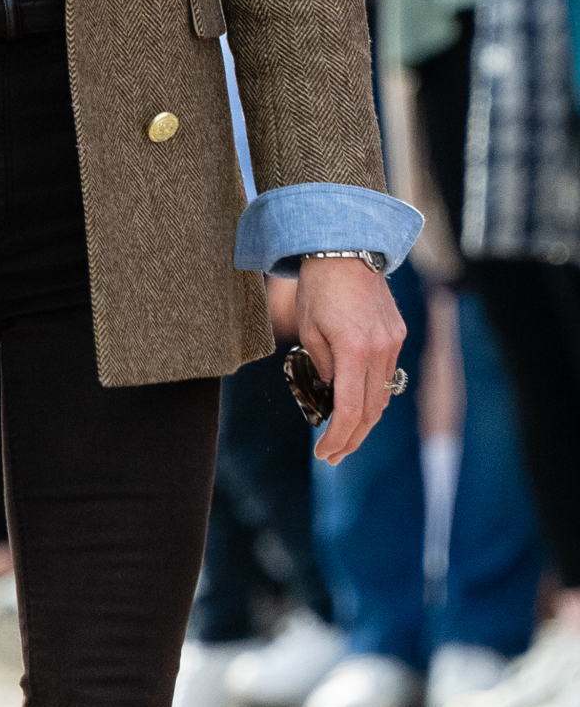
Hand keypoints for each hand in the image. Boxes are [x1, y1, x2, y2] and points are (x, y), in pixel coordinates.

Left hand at [294, 256, 406, 465]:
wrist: (347, 251)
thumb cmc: (319, 288)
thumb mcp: (309, 331)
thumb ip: (323, 367)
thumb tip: (330, 395)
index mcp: (355, 351)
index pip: (349, 410)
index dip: (338, 437)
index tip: (324, 453)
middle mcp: (381, 350)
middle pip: (371, 411)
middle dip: (351, 438)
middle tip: (333, 456)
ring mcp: (394, 343)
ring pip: (382, 396)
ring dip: (364, 421)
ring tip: (343, 438)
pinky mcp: (398, 335)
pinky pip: (387, 376)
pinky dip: (372, 396)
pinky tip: (357, 406)